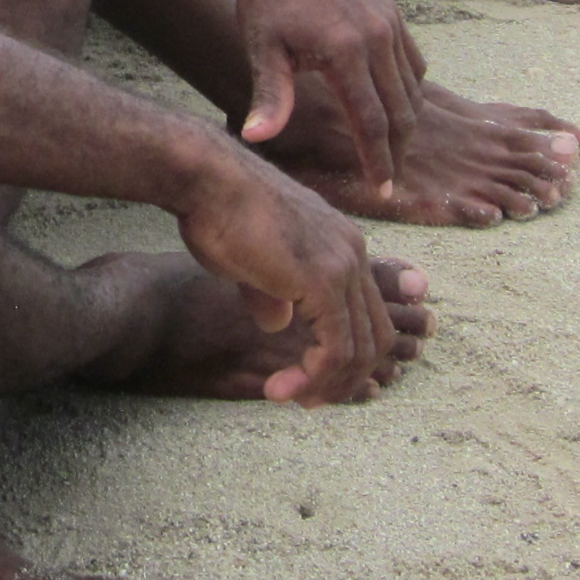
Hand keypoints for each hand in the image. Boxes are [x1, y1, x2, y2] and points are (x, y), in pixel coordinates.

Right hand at [171, 140, 391, 404]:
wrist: (205, 179)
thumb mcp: (252, 262)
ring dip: (326, 385)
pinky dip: (315, 376)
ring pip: (360, 350)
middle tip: (305, 400)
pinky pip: (336, 348)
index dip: (342, 357)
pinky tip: (284, 386)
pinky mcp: (322, 281)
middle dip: (342, 379)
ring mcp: (342, 265)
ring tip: (288, 396)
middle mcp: (352, 253)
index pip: (364, 315)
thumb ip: (273, 293)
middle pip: (374, 337)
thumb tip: (279, 324)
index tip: (307, 379)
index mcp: (340, 245)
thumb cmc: (216, 211)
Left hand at [225, 0, 425, 191]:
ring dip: (407, 123)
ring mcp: (390, 24)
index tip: (382, 189)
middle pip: (402, 111)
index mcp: (346, 52)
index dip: (378, 161)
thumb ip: (268, 95)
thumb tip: (256, 138)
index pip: (372, 122)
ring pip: (412, 89)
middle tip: (390, 179)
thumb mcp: (261, 48)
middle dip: (398, 150)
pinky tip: (395, 106)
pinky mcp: (393, 14)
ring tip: (392, 149)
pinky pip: (413, 63)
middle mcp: (378, 38)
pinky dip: (410, 90)